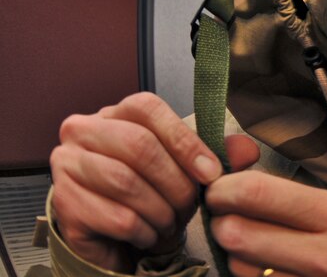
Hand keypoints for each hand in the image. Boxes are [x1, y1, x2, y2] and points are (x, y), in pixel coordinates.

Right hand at [50, 92, 259, 271]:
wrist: (114, 234)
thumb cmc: (149, 191)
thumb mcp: (186, 167)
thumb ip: (217, 154)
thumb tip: (246, 150)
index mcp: (116, 112)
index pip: (148, 108)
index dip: (185, 141)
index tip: (210, 172)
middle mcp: (84, 131)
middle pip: (138, 145)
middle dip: (175, 181)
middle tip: (191, 205)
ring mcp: (68, 166)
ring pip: (126, 182)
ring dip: (161, 209)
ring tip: (171, 221)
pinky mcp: (65, 205)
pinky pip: (116, 217)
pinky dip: (145, 231)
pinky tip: (151, 234)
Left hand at [206, 171, 326, 276]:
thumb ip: (280, 183)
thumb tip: (229, 149)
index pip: (257, 192)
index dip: (223, 188)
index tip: (218, 188)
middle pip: (238, 233)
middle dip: (220, 223)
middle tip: (224, 217)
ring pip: (239, 268)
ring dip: (234, 256)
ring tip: (249, 247)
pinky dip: (247, 276)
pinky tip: (261, 267)